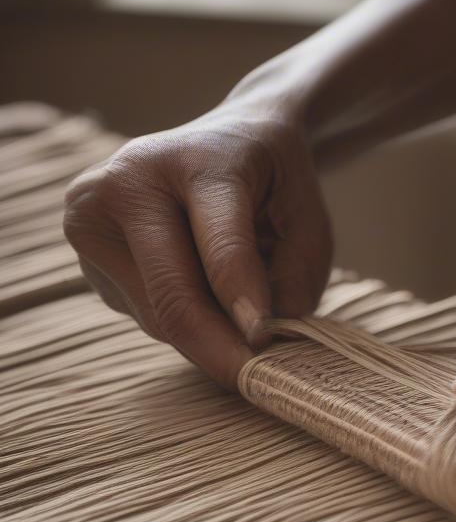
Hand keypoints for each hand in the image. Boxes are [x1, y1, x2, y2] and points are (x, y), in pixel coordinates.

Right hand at [63, 99, 331, 388]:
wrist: (225, 139)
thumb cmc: (272, 182)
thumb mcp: (308, 219)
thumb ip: (297, 276)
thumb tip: (262, 338)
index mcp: (198, 161)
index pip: (221, 246)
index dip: (244, 301)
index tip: (264, 346)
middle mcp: (129, 179)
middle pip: (175, 295)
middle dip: (221, 348)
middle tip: (259, 381)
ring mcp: (91, 212)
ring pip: (156, 315)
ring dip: (206, 333)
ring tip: (239, 304)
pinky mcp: (82, 246)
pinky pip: (140, 311)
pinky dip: (180, 318)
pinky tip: (199, 283)